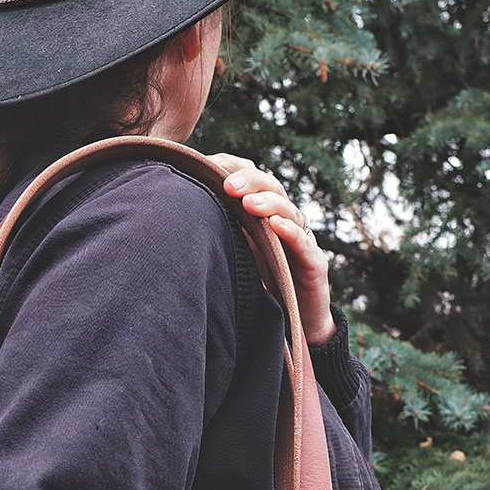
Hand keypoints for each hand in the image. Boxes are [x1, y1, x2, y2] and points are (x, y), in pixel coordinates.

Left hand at [207, 153, 335, 345]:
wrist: (296, 326)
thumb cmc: (260, 289)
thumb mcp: (233, 257)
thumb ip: (217, 234)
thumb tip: (175, 214)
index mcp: (261, 216)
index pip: (250, 180)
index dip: (233, 167)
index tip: (210, 162)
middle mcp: (282, 222)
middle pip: (270, 188)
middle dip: (249, 181)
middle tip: (227, 184)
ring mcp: (301, 241)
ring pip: (288, 211)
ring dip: (269, 203)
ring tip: (249, 202)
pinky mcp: (314, 264)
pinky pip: (304, 243)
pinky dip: (291, 231)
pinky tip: (276, 225)